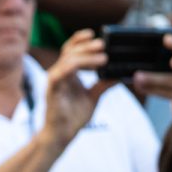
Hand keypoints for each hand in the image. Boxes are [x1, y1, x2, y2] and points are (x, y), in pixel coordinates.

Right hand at [43, 29, 115, 147]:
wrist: (61, 136)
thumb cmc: (72, 118)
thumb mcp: (94, 97)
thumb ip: (103, 84)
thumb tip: (119, 74)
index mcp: (66, 73)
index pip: (71, 50)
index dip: (81, 40)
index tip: (96, 35)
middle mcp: (58, 74)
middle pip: (70, 51)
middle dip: (87, 46)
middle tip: (103, 45)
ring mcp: (54, 81)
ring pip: (68, 59)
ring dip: (86, 56)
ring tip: (103, 57)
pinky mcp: (52, 90)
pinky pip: (60, 73)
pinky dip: (75, 67)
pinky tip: (91, 68)